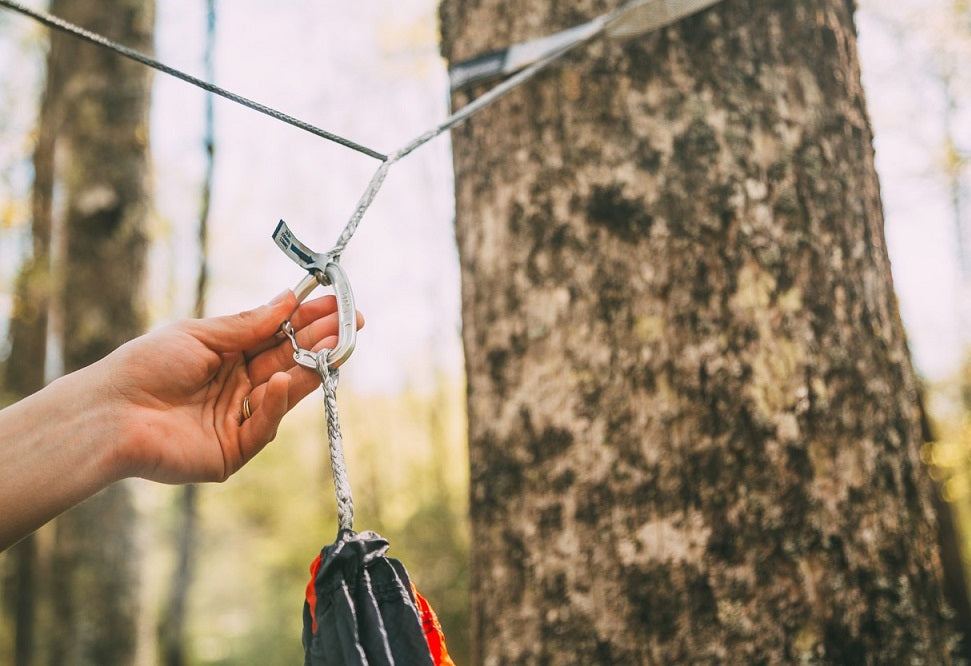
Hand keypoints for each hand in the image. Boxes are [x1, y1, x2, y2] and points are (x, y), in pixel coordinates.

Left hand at [99, 290, 362, 482]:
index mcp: (227, 356)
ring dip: (310, 369)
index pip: (278, 335)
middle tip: (352, 324)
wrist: (111, 413)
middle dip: (321, 342)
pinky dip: (276, 405)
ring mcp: (237, 419)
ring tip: (334, 345)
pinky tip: (282, 382)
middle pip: (288, 362)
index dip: (309, 320)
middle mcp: (237, 387)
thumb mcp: (202, 334)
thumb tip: (289, 299)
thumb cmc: (146, 366)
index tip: (339, 304)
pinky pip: (264, 426)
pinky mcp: (233, 451)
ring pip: (284, 394)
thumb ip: (249, 324)